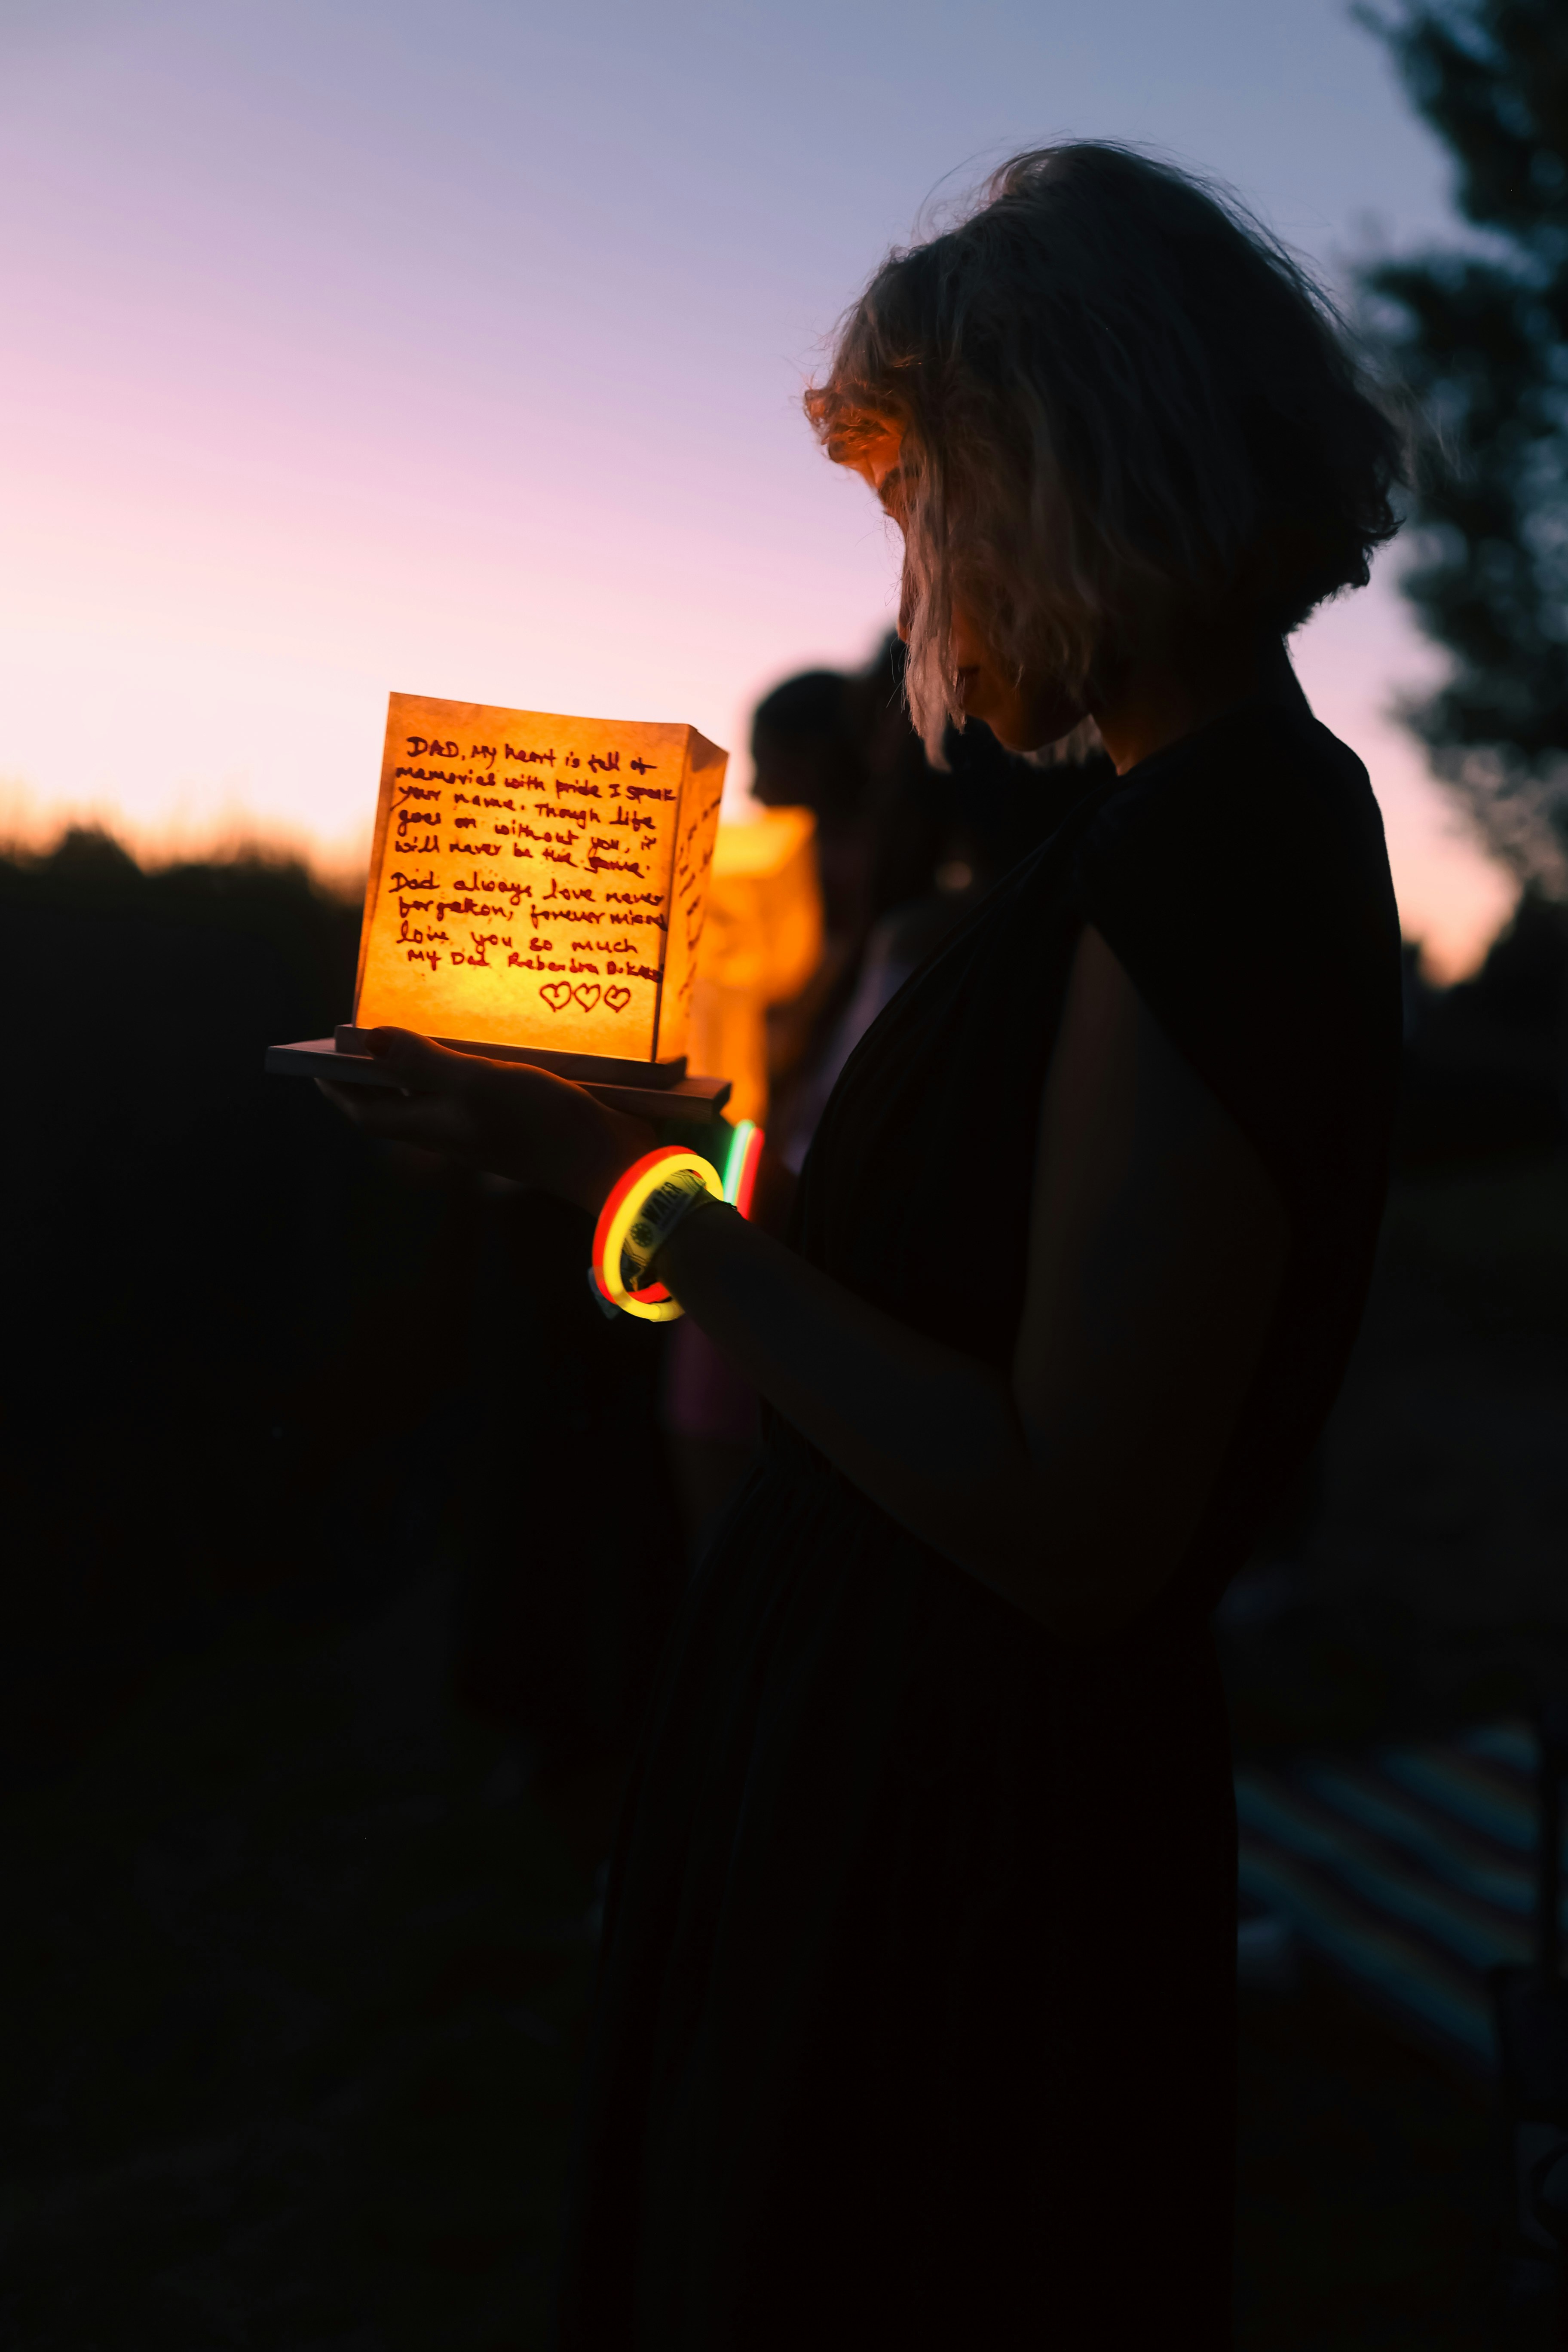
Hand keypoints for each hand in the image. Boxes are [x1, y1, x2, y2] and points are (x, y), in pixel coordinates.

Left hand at [314, 1028, 654, 1213]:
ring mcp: (485, 1126)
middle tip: (362, 1037)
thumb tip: (369, 1041)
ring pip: (436, 1095)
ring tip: (410, 1028)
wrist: (610, 1159)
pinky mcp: (517, 1117)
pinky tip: (474, 1041)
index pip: (367, 1112)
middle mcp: (453, 1129)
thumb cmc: (541, 1122)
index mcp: (433, 1126)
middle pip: (398, 1104)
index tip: (317, 1061)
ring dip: (418, 1065)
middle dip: (374, 1074)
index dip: (338, 1088)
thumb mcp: (477, 1083)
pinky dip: (460, 1065)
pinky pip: (474, 1089)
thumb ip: (423, 1061)